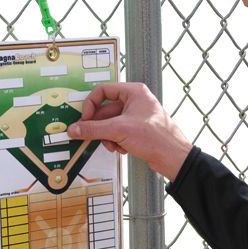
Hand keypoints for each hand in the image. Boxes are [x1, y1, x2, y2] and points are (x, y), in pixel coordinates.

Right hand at [67, 83, 192, 181]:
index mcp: (134, 92)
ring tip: (113, 146)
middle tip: (91, 136)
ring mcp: (137, 117)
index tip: (84, 119)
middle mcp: (135, 102)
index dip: (90, 104)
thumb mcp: (119, 130)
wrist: (173, 158)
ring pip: (111, 124)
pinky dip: (117, 142)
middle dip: (100, 127)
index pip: (103, 90)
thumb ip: (93, 129)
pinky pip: (119, 133)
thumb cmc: (155, 137)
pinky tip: (123, 149)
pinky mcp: (138, 131)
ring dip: (108, 137)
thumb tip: (74, 129)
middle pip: (105, 110)